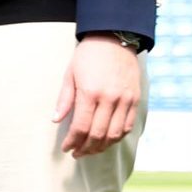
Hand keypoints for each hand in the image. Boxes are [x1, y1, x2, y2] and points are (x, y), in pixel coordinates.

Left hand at [54, 34, 142, 156]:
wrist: (114, 38)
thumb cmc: (88, 56)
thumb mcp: (70, 74)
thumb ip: (64, 99)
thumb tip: (56, 121)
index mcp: (90, 93)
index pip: (81, 127)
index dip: (72, 142)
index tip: (66, 148)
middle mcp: (109, 99)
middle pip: (98, 135)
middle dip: (85, 148)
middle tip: (77, 153)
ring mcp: (125, 100)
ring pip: (114, 134)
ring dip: (101, 147)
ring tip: (90, 150)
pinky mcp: (135, 99)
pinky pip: (128, 126)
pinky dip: (117, 137)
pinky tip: (107, 140)